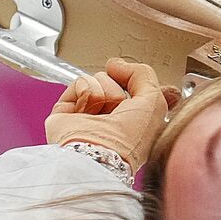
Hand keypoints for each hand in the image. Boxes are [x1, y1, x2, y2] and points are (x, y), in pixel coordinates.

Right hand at [44, 59, 180, 171]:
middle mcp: (113, 119)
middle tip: (119, 110)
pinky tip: (85, 111)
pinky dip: (85, 92)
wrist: (98, 154)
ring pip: (98, 80)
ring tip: (101, 114)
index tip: (151, 91)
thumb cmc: (129, 138)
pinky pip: (80, 83)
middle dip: (119, 91)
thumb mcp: (154, 102)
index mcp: (137, 123)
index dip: (141, 85)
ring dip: (103, 93)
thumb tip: (116, 65)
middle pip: (117, 82)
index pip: (140, 91)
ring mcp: (89, 115)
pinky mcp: (66, 111)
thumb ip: (144, 75)